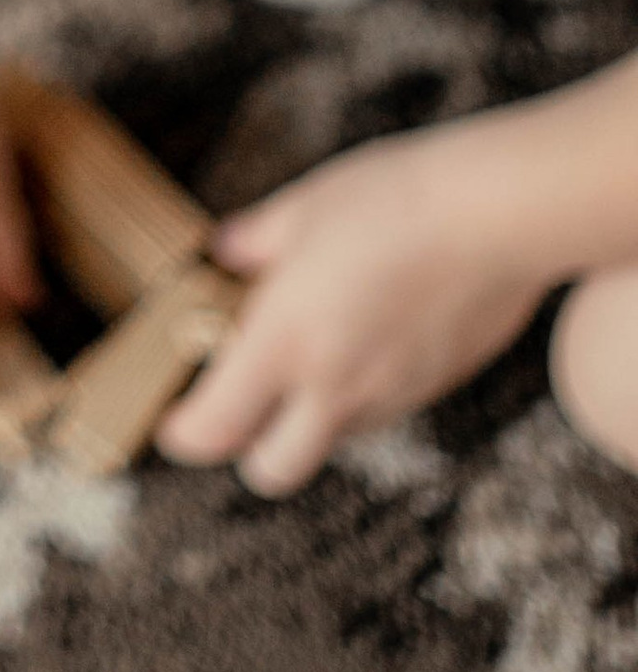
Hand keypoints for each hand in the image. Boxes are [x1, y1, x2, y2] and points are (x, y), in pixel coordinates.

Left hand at [157, 126, 549, 493]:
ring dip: (306, 420)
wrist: (497, 217)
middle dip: (247, 448)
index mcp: (284, 343)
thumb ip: (254, 241)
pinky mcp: (434, 389)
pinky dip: (357, 398)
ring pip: (328, 443)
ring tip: (306, 353)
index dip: (184, 434)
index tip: (173, 421)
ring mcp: (389, 396)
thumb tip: (227, 252)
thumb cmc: (392, 200)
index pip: (215, 428)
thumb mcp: (302, 207)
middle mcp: (333, 387)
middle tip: (237, 397)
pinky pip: (380, 415)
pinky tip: (363, 339)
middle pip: (272, 470)